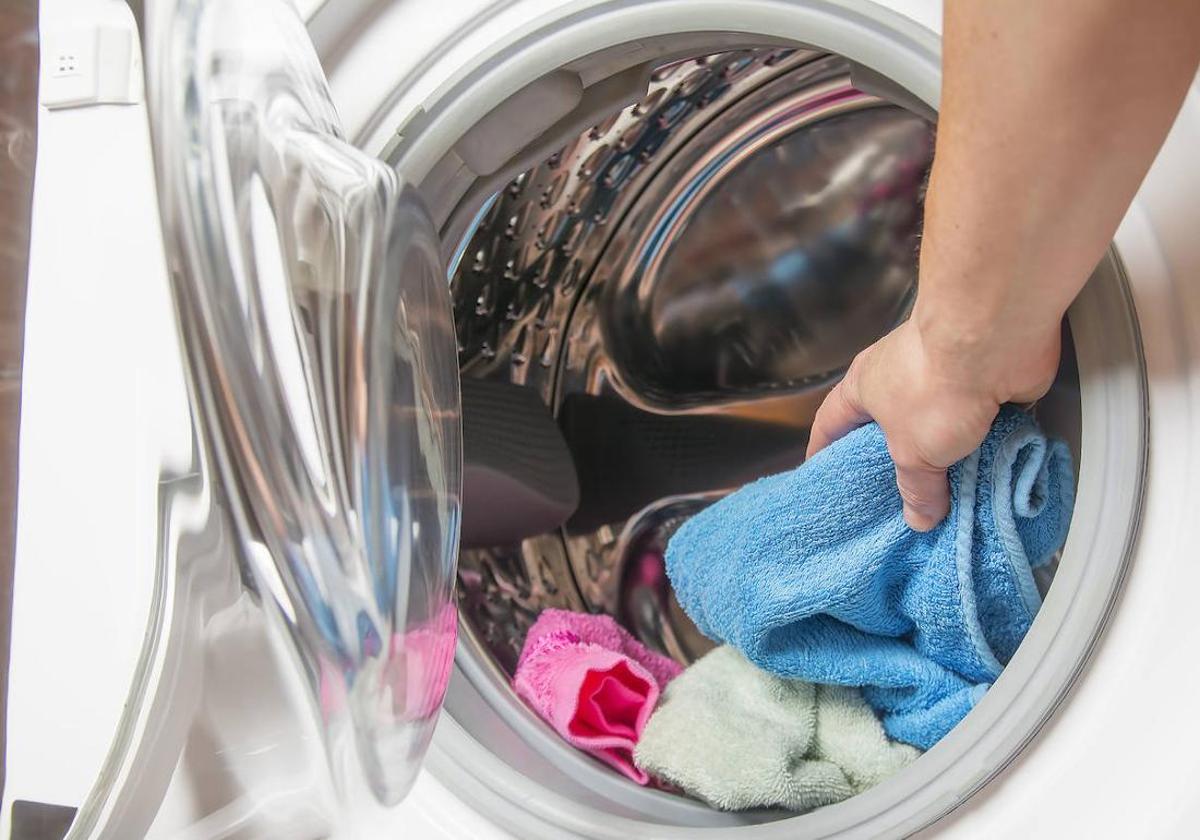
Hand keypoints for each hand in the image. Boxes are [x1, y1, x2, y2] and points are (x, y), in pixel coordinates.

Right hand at [805, 313, 1060, 530]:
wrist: (994, 341)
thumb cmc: (932, 388)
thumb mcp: (913, 452)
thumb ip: (915, 488)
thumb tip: (919, 521)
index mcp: (863, 387)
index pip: (830, 423)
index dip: (823, 451)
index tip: (822, 478)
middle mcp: (898, 380)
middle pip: (889, 430)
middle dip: (896, 465)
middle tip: (894, 503)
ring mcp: (944, 380)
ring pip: (940, 431)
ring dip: (948, 461)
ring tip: (948, 501)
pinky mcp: (985, 384)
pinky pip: (980, 427)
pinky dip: (985, 451)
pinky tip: (989, 479)